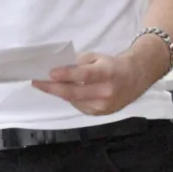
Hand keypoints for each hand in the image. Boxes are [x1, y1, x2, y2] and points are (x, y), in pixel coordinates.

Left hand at [32, 49, 152, 116]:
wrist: (135, 78)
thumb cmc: (112, 65)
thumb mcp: (97, 57)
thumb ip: (78, 63)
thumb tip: (57, 70)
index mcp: (107, 73)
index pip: (84, 75)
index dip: (66, 75)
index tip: (50, 73)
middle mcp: (106, 92)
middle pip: (74, 92)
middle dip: (52, 88)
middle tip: (37, 83)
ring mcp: (103, 106)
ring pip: (73, 100)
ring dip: (59, 93)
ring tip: (47, 84)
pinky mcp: (100, 114)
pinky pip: (79, 106)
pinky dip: (70, 98)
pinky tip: (66, 91)